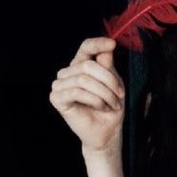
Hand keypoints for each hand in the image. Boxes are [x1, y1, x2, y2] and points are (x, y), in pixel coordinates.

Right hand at [49, 36, 124, 152]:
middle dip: (108, 81)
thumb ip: (108, 65)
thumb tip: (109, 44)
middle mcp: (67, 72)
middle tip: (120, 95)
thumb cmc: (110, 107)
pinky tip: (101, 107)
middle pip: (88, 66)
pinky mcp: (56, 98)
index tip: (113, 44)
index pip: (85, 47)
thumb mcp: (113, 83)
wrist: (106, 132)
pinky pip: (77, 92)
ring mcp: (59, 85)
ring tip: (112, 105)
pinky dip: (94, 100)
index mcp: (80, 65)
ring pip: (83, 79)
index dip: (97, 43)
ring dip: (104, 93)